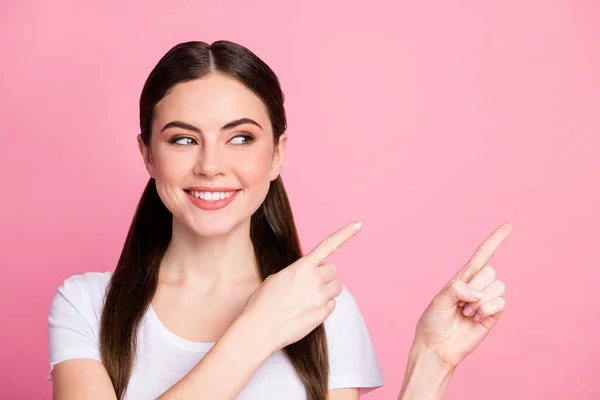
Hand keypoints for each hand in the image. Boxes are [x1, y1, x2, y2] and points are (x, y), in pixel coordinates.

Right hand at [242, 221, 362, 350]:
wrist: (260, 328)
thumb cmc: (263, 302)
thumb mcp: (277, 278)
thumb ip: (297, 272)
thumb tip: (307, 278)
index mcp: (302, 266)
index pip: (327, 246)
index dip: (345, 234)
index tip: (359, 224)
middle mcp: (315, 279)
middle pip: (333, 270)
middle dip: (324, 276)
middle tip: (308, 285)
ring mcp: (321, 297)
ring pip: (336, 288)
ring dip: (326, 290)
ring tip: (307, 299)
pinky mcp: (323, 314)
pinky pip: (332, 305)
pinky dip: (323, 307)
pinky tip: (306, 311)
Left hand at [413, 222, 513, 369]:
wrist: (437, 347)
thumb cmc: (433, 322)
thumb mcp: (438, 300)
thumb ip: (456, 289)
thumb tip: (478, 292)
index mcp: (462, 278)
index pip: (482, 254)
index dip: (495, 240)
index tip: (510, 224)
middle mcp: (476, 286)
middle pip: (490, 271)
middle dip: (475, 287)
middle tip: (459, 304)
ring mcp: (486, 300)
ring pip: (498, 287)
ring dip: (479, 302)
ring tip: (465, 313)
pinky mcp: (493, 315)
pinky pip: (500, 303)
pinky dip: (486, 311)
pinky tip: (474, 320)